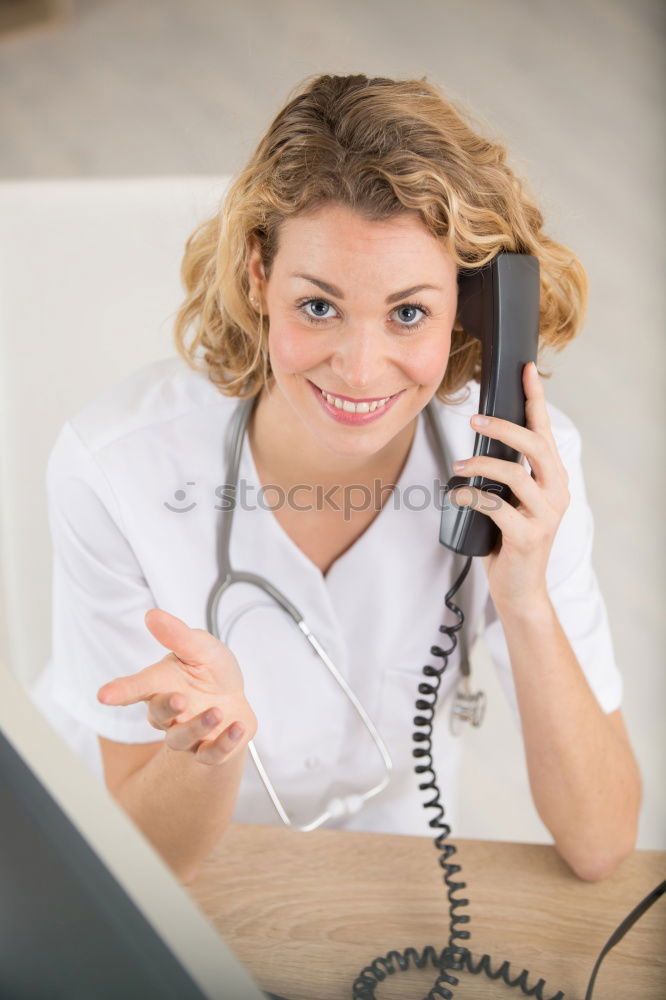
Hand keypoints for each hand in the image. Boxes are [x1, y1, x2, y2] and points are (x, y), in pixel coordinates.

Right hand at [97, 609, 256, 765]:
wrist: (235, 699)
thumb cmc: (210, 671)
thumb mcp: (201, 647)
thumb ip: (178, 635)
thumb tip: (152, 615)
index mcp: (162, 683)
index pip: (137, 687)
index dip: (120, 691)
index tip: (104, 695)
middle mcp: (169, 712)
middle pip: (158, 716)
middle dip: (167, 707)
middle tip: (180, 698)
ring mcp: (187, 734)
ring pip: (181, 739)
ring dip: (199, 726)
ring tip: (217, 711)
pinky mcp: (208, 750)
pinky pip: (211, 754)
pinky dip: (225, 743)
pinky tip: (237, 726)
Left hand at [450, 361, 569, 611]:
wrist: (519, 590)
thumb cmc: (509, 541)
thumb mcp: (512, 502)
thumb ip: (505, 476)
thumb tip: (475, 445)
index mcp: (553, 479)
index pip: (545, 431)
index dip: (536, 399)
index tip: (526, 370)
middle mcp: (556, 492)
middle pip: (535, 446)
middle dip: (503, 428)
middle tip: (474, 420)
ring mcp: (545, 515)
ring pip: (514, 474)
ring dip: (481, 465)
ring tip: (458, 468)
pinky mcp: (527, 536)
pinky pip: (496, 507)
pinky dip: (471, 497)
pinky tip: (456, 495)